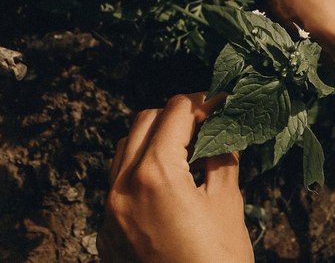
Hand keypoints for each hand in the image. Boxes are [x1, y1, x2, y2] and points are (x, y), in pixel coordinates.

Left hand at [97, 93, 253, 262]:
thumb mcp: (228, 204)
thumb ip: (223, 158)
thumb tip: (224, 132)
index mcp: (156, 175)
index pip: (175, 113)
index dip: (202, 102)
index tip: (221, 104)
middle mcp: (123, 187)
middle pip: (144, 122)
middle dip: (176, 116)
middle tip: (206, 123)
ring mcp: (109, 211)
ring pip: (125, 149)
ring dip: (153, 138)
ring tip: (186, 149)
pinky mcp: (106, 231)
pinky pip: (117, 181)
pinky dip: (140, 168)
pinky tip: (168, 180)